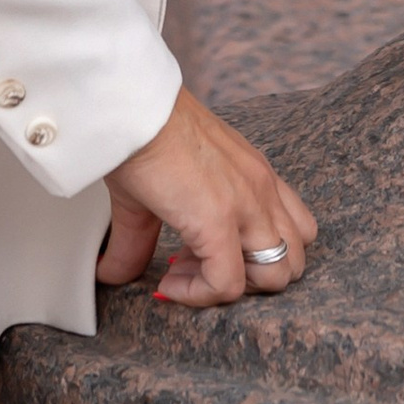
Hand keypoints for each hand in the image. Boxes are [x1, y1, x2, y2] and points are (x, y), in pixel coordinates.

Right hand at [97, 89, 316, 307]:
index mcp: (256, 176)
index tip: (201, 259)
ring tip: (191, 273)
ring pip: (277, 275)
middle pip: (294, 258)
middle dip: (250, 280)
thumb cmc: (143, 133)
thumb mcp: (159, 189)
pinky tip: (170, 281)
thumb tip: (109, 271)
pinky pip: (227, 283)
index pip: (292, 232)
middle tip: (204, 269)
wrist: (132, 109)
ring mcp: (247, 203)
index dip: (252, 260)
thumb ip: (142, 239)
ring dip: (234, 288)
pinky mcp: (219, 220)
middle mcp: (261, 189)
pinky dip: (200, 294)